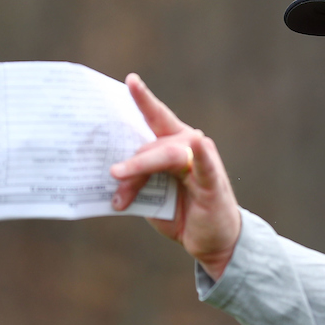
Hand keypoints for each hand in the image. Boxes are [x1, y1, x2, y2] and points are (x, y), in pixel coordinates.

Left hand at [110, 73, 241, 279]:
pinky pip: (205, 166)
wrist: (212, 244)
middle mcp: (189, 148)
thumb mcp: (150, 198)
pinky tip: (199, 145)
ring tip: (119, 182)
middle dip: (129, 165)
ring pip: (167, 154)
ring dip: (141, 167)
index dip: (144, 99)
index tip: (130, 80)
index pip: (157, 118)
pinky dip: (201, 156)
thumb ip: (136, 182)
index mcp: (173, 147)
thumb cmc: (182, 214)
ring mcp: (203, 163)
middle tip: (111, 178)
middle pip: (152, 145)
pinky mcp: (213, 183)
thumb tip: (111, 173)